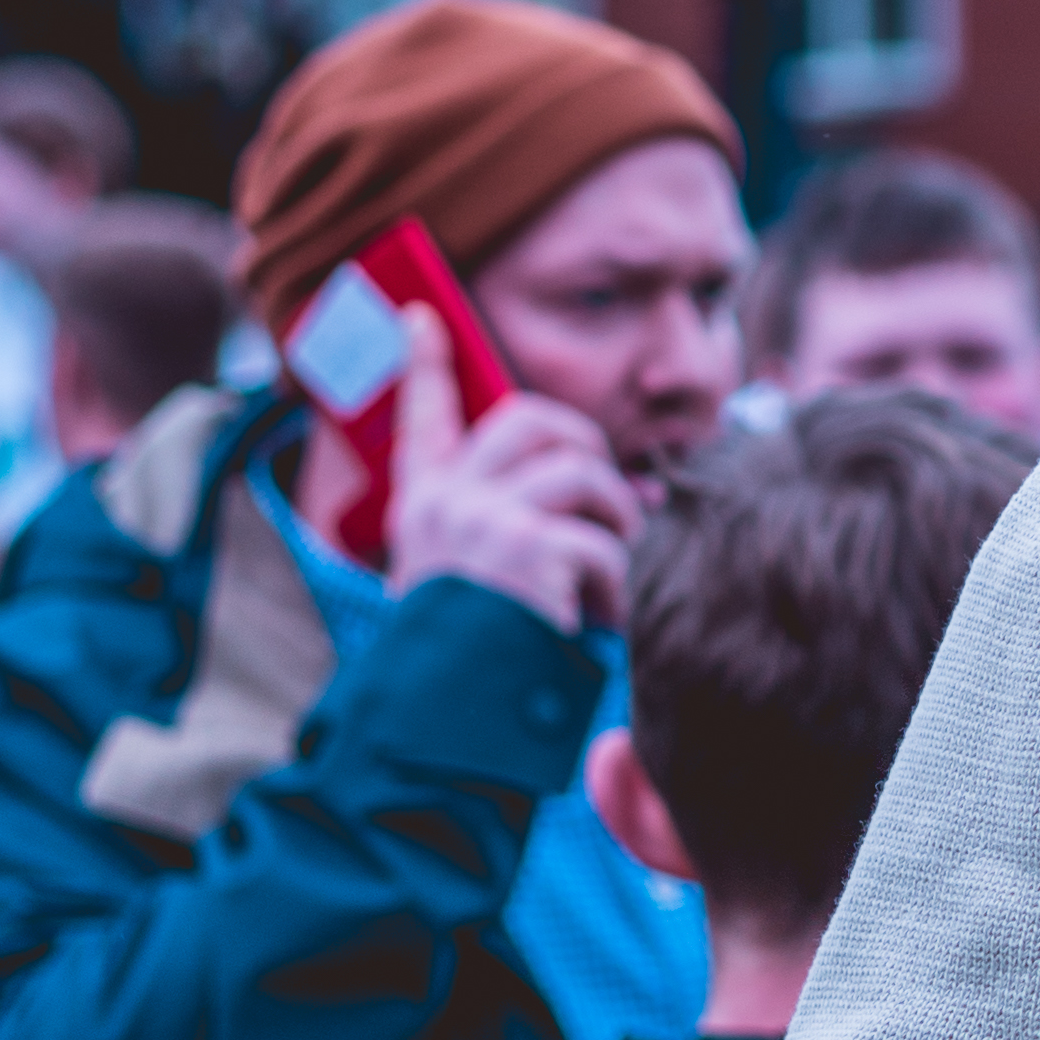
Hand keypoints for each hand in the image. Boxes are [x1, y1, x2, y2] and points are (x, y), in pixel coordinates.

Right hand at [380, 304, 633, 638]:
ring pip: (584, 474)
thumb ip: (501, 532)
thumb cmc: (465, 668)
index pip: (421, 417)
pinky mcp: (527, 546)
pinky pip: (607, 545)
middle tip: (606, 504)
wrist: (442, 725)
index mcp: (420, 507)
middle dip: (586, 448)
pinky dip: (619, 589)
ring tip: (609, 582)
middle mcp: (444, 500)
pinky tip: (602, 627)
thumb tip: (602, 496)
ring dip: (616, 526)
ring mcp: (483, 517)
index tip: (421, 315)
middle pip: (533, 419)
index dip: (426, 363)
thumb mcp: (464, 585)